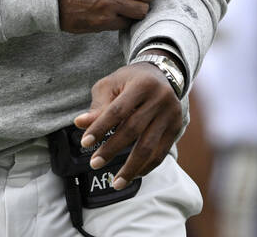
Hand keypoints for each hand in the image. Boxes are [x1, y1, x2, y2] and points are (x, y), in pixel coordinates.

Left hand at [73, 62, 182, 188]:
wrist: (161, 74)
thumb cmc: (129, 81)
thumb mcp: (111, 86)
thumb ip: (98, 106)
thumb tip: (80, 124)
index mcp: (142, 84)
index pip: (118, 110)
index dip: (100, 127)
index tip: (85, 143)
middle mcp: (160, 99)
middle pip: (133, 130)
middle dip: (112, 149)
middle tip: (94, 164)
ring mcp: (171, 114)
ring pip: (149, 146)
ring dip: (131, 167)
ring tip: (115, 182)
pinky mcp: (176, 127)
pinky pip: (161, 153)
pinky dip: (146, 166)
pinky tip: (133, 175)